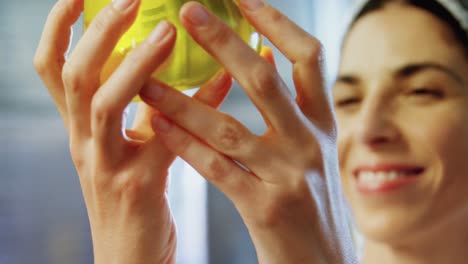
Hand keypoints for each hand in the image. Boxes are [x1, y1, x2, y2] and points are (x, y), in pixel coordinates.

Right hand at [33, 0, 231, 262]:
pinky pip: (167, 138)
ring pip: (104, 105)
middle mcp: (83, 144)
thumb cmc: (131, 197)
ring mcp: (106, 166)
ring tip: (166, 32)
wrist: (129, 257)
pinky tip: (221, 80)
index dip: (58, 30)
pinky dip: (196, 105)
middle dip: (98, 34)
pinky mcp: (139, 186)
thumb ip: (138, 112)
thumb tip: (165, 74)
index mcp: (79, 130)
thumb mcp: (123, 149)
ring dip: (133, 64)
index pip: (53, 70)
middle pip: (74, 78)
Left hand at [140, 1, 356, 262]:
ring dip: (183, 101)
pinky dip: (185, 145)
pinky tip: (158, 125)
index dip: (277, 23)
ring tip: (146, 78)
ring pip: (229, 128)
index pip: (308, 59)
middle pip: (265, 81)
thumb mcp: (316, 151)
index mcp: (325, 125)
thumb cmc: (313, 205)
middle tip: (187, 12)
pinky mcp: (265, 210)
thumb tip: (265, 58)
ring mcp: (289, 177)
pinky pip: (217, 169)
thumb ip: (295, 109)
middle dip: (224, 43)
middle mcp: (311, 144)